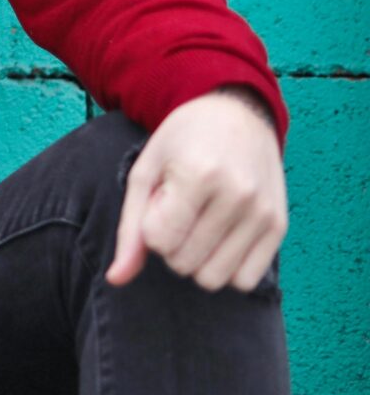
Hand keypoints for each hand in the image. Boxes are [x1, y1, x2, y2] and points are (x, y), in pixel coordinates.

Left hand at [108, 87, 286, 292]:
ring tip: (199, 223)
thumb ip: (129, 228)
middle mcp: (237, 195)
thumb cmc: (182, 142)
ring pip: (214, 279)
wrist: (237, 115)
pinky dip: (226, 267)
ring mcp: (262, 212)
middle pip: (184, 264)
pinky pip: (245, 280)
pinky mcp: (279, 226)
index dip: (151, 230)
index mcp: (197, 175)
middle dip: (171, 245)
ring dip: (197, 260)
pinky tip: (221, 237)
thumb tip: (115, 280)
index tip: (159, 204)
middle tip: (180, 211)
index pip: (160, 242)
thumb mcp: (146, 171)